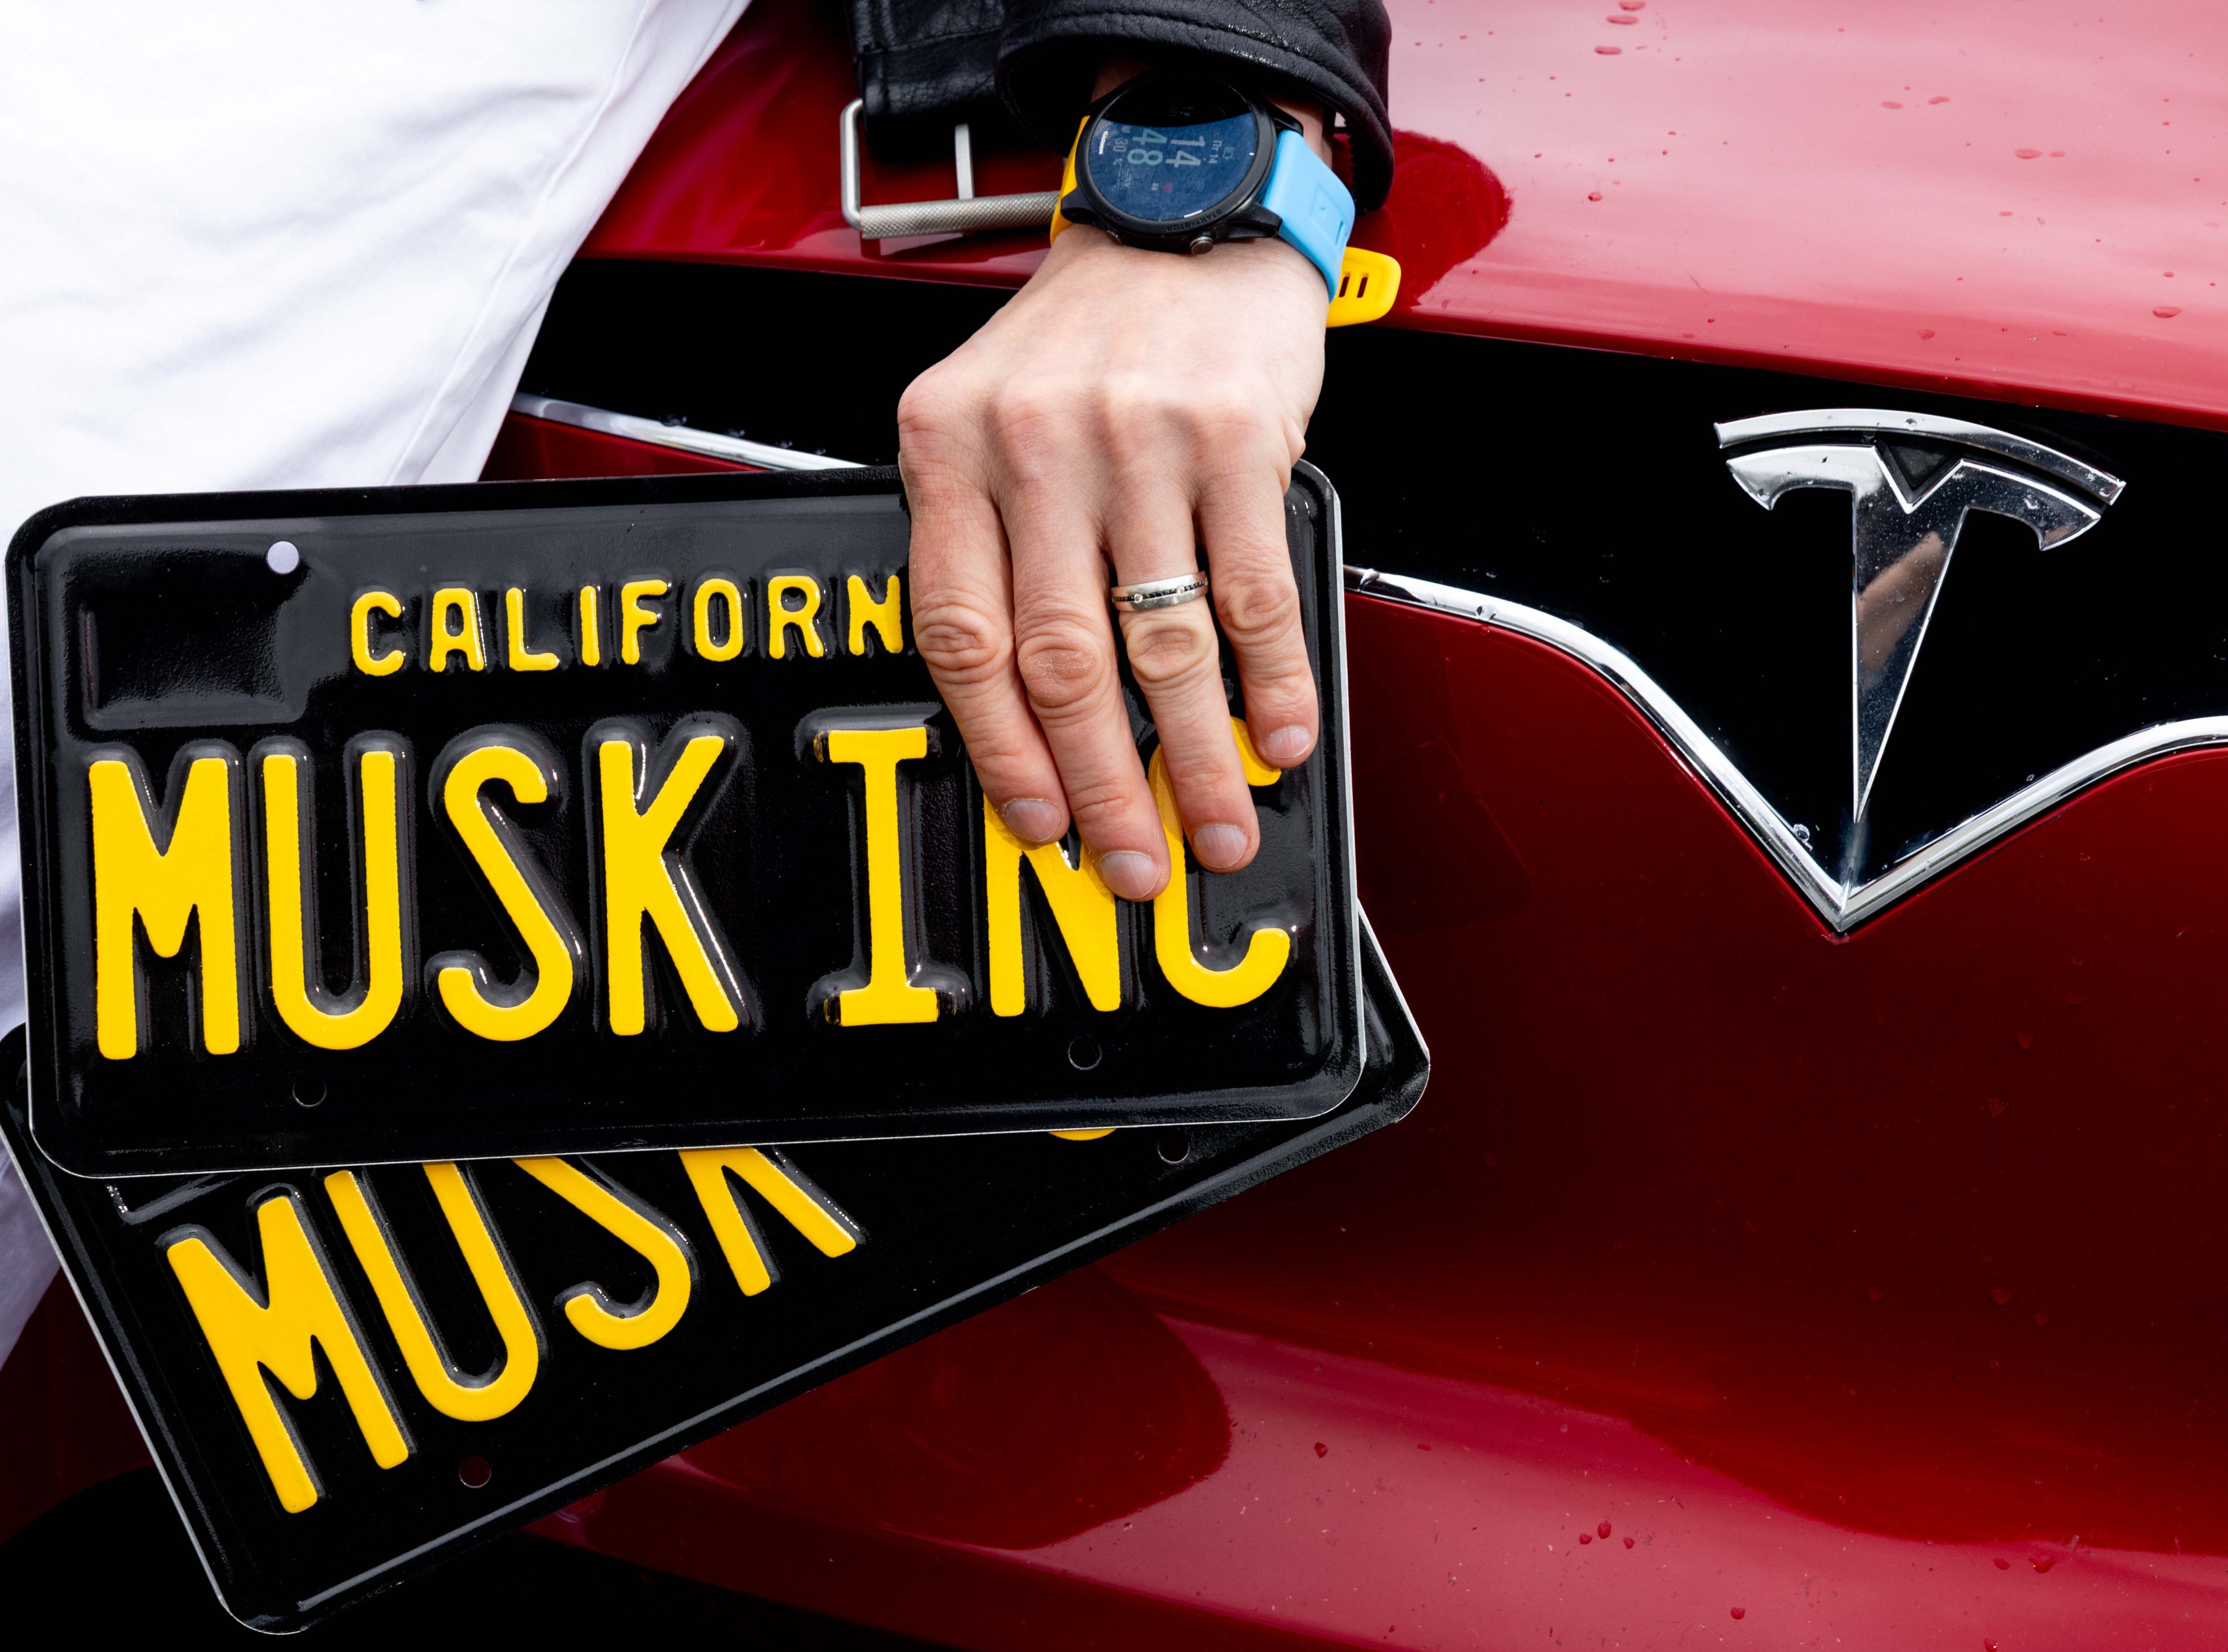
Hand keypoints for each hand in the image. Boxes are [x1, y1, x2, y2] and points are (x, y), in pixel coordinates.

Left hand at [896, 131, 1329, 901]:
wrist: (1182, 211)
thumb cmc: (1082, 338)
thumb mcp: (986, 415)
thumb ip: (987, 541)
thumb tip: (1030, 718)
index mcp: (948, 447)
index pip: (961, 636)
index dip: (1003, 752)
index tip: (1038, 826)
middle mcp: (1033, 443)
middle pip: (1063, 661)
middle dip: (1102, 785)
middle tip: (1130, 865)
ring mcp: (1136, 439)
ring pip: (1164, 641)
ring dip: (1198, 756)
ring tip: (1216, 826)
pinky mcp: (1233, 436)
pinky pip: (1252, 590)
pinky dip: (1271, 678)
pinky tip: (1278, 736)